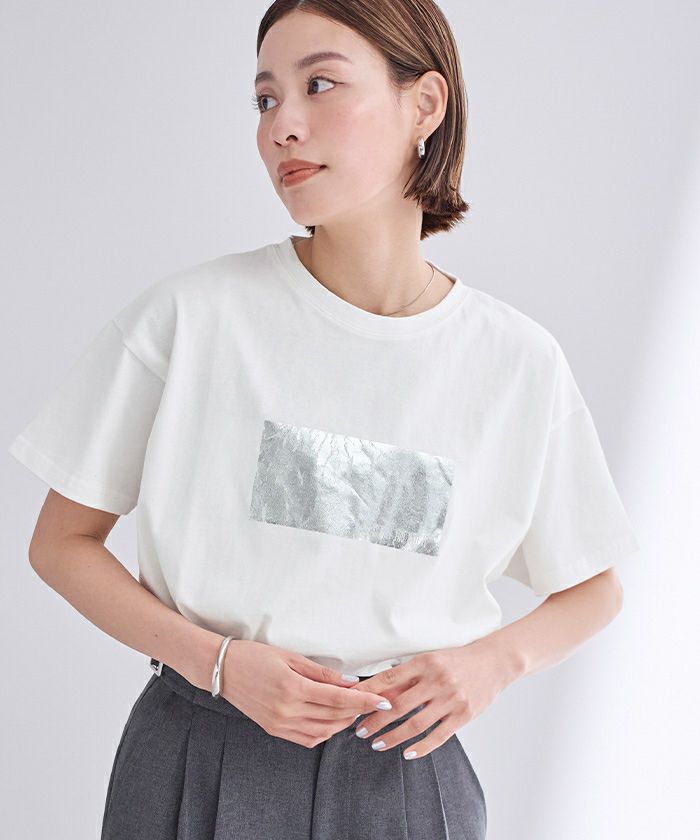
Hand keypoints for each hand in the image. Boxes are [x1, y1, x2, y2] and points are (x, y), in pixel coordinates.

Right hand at [220, 640, 394, 747]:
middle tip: (373, 701)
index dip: (364, 701)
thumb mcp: (290, 656)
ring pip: (323, 731)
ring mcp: (280, 724)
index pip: (338, 699)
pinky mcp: (274, 730)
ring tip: (355, 709)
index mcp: (293, 688)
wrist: (222, 670)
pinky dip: (324, 732)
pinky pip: (307, 738)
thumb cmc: (255, 656)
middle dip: (358, 711)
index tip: (383, 701)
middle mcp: (288, 710)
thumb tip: (349, 682)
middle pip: (334, 717)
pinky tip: (332, 721)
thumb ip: (321, 672)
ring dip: (342, 722)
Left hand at [347, 639, 520, 759]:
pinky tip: (407, 753)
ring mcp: (451, 699)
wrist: (493, 662)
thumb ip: (408, 675)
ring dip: (393, 737)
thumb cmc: (456, 660)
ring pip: (416, 724)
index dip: (369, 694)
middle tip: (360, 731)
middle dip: (376, 721)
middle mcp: (437, 680)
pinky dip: (421, 747)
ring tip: (378, 744)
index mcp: (424, 662)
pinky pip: (438, 735)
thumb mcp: (430, 659)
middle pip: (398, 706)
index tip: (353, 705)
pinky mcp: (464, 715)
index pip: (389, 679)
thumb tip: (377, 689)